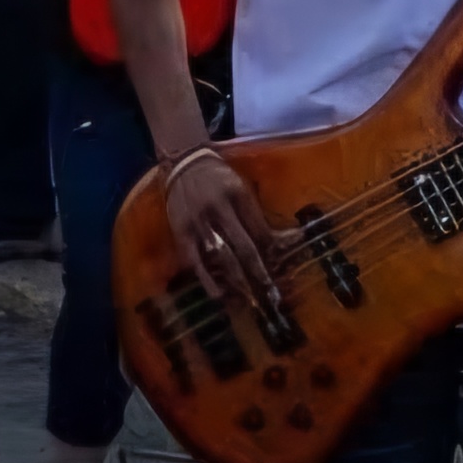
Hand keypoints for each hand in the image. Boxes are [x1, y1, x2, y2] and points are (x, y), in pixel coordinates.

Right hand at [163, 146, 281, 321]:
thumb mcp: (241, 187)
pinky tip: (218, 294)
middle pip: (243, 246)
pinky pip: (194, 259)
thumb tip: (279, 242)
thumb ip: (255, 214)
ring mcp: (198, 221)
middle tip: (271, 295)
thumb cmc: (218, 177)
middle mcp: (219, 208)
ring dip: (236, 280)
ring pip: (221, 256)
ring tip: (249, 299)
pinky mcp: (181, 231)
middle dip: (259, 272)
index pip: (260, 230)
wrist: (182, 163)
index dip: (271, 253)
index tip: (281, 271)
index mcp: (238, 195)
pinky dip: (206, 278)